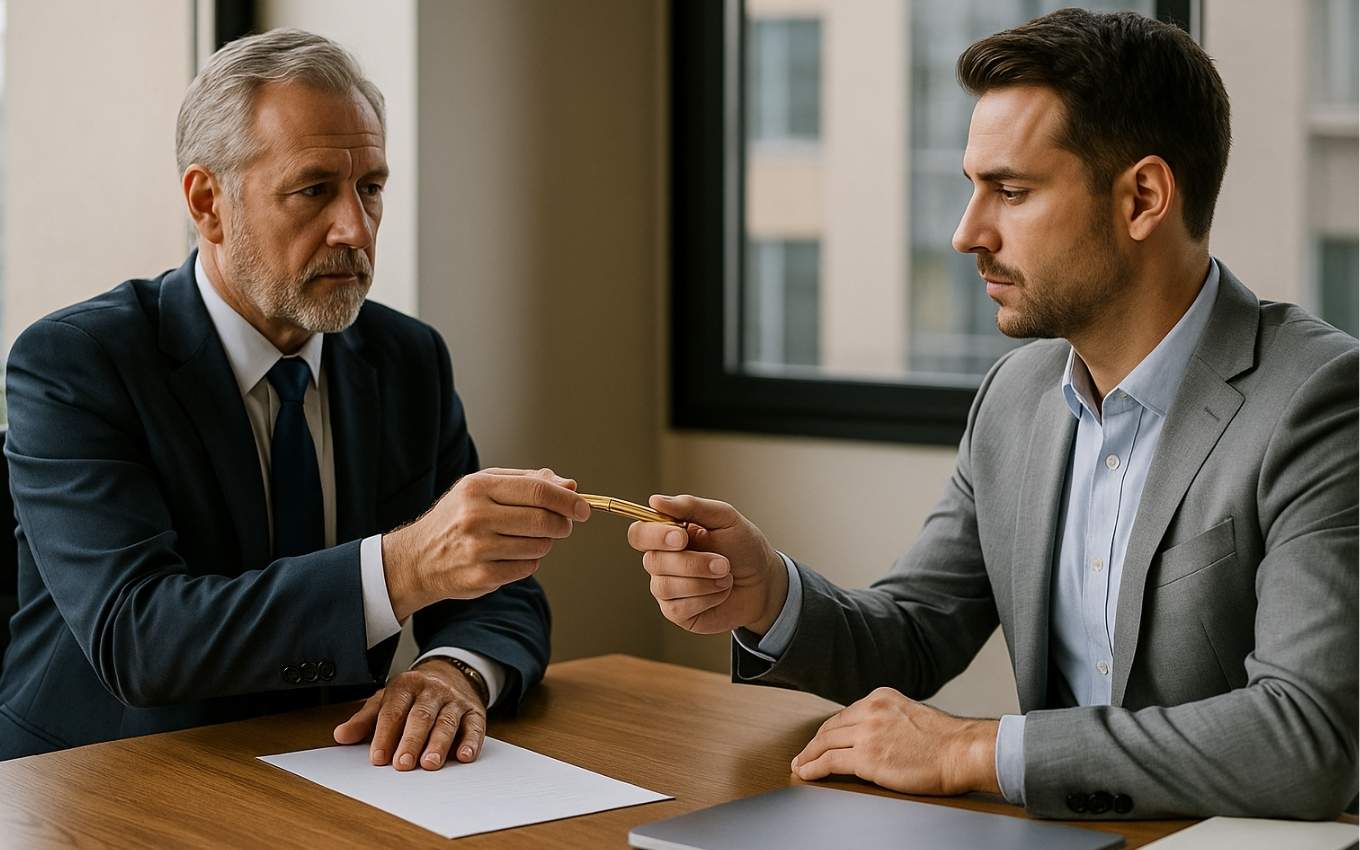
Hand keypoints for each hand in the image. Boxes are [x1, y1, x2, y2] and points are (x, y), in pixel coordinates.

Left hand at [333, 657, 487, 770]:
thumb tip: (341, 736)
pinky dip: (471, 742)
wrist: (450, 675)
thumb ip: (364, 720)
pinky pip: (474, 726)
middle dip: (411, 741)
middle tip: (402, 764)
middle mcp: (432, 690)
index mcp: (406, 685)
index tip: (378, 757)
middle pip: (420, 716)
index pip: (394, 710)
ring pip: (446, 721)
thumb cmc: (412, 696)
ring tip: (430, 764)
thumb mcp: (385, 700)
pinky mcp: (474, 711)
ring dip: (439, 743)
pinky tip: (464, 756)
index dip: (385, 734)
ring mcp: (454, 700)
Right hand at [383, 467, 589, 619]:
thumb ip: (527, 482)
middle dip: (563, 524)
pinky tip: (509, 556)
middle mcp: (476, 517)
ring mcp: (478, 549)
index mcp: (478, 488)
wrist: (417, 559)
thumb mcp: (483, 487)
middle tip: (563, 526)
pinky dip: (528, 562)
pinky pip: (527, 569)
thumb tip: (570, 486)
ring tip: (525, 539)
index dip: (567, 500)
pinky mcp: (481, 577)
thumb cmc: (457, 517)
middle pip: (544, 520)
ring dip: (544, 544)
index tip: (583, 508)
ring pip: (540, 546)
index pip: (537, 490)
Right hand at [626, 494, 787, 634]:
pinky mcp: (677, 612)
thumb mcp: (725, 518)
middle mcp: (661, 561)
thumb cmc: (743, 547)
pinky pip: (678, 607)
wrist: (764, 581)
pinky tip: (720, 592)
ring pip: (666, 586)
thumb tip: (656, 500)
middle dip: (692, 563)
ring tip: (726, 576)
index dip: (654, 536)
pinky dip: (707, 599)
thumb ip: (691, 506)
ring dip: (703, 581)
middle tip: (723, 562)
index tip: (681, 538)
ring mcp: (666, 589)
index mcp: (667, 535)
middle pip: (653, 562)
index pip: (639, 534)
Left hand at [791, 687, 999, 795]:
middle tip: (804, 753)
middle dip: (815, 742)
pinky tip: (806, 773)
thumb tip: (875, 736)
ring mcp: (867, 733)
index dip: (829, 730)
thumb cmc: (946, 740)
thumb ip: (890, 719)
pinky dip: (813, 768)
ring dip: (808, 755)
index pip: (845, 714)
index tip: (821, 740)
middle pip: (831, 727)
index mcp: (881, 697)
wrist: (962, 751)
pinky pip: (829, 762)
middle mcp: (870, 710)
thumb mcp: (911, 714)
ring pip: (825, 743)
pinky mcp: (866, 758)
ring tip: (800, 765)